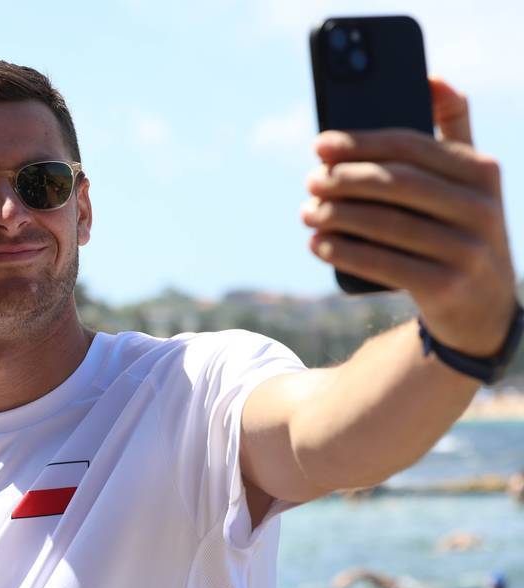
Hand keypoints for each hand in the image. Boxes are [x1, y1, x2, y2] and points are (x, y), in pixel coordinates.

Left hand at [301, 77, 515, 356]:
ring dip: (336, 216)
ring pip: (386, 224)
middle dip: (344, 179)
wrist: (483, 307)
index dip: (360, 143)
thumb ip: (453, 128)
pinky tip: (318, 244)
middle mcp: (481, 207)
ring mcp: (467, 249)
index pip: (411, 146)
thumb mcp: (467, 179)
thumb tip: (431, 77)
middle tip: (310, 180)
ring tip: (307, 212)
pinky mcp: (447, 287)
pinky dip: (344, 252)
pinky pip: (384, 264)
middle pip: (396, 183)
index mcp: (481, 171)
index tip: (319, 145)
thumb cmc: (458, 227)